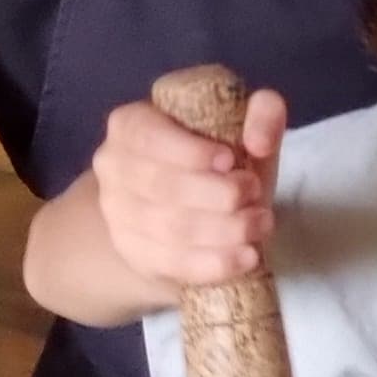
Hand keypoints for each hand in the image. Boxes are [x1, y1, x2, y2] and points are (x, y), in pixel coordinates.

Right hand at [90, 90, 285, 295]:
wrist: (193, 203)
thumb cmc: (216, 156)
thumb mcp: (243, 124)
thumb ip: (263, 112)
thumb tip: (259, 143)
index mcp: (130, 124)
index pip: (147, 137)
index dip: (189, 152)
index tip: (230, 161)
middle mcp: (113, 167)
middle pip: (162, 187)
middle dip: (217, 194)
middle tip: (255, 194)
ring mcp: (118, 215)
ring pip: (170, 229)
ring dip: (224, 229)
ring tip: (260, 223)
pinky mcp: (136, 254)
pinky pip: (174, 264)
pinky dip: (215, 262)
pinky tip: (247, 255)